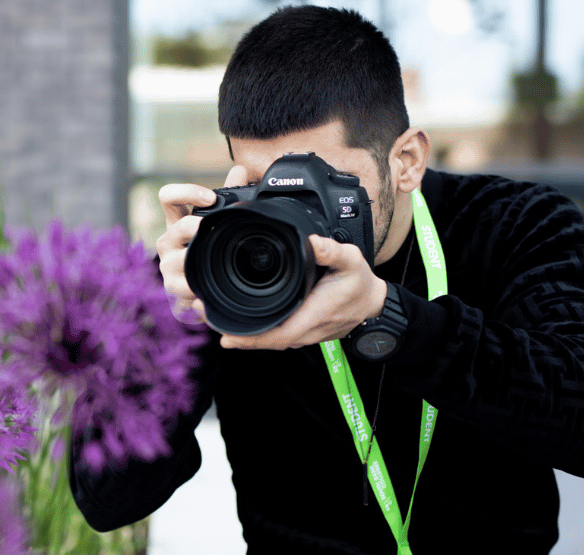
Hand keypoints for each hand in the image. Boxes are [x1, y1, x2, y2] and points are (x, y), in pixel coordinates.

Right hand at [155, 166, 250, 324]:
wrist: (196, 290)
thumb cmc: (206, 251)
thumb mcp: (214, 223)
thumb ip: (227, 196)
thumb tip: (239, 170)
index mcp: (176, 221)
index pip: (168, 197)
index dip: (186, 192)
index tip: (210, 198)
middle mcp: (168, 241)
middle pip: (178, 227)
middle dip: (198, 227)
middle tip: (214, 229)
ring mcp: (167, 264)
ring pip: (181, 259)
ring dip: (200, 260)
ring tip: (215, 263)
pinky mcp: (172, 287)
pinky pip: (186, 287)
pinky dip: (200, 289)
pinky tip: (210, 289)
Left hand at [217, 234, 387, 349]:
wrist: (374, 306)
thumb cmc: (361, 284)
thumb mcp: (351, 261)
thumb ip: (332, 251)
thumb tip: (313, 242)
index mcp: (312, 316)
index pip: (277, 335)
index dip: (250, 339)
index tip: (225, 336)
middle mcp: (306, 331)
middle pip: (266, 340)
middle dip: (237, 336)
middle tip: (209, 320)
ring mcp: (304, 334)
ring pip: (269, 340)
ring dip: (244, 334)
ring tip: (217, 321)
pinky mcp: (303, 332)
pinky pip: (276, 335)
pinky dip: (257, 332)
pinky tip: (241, 322)